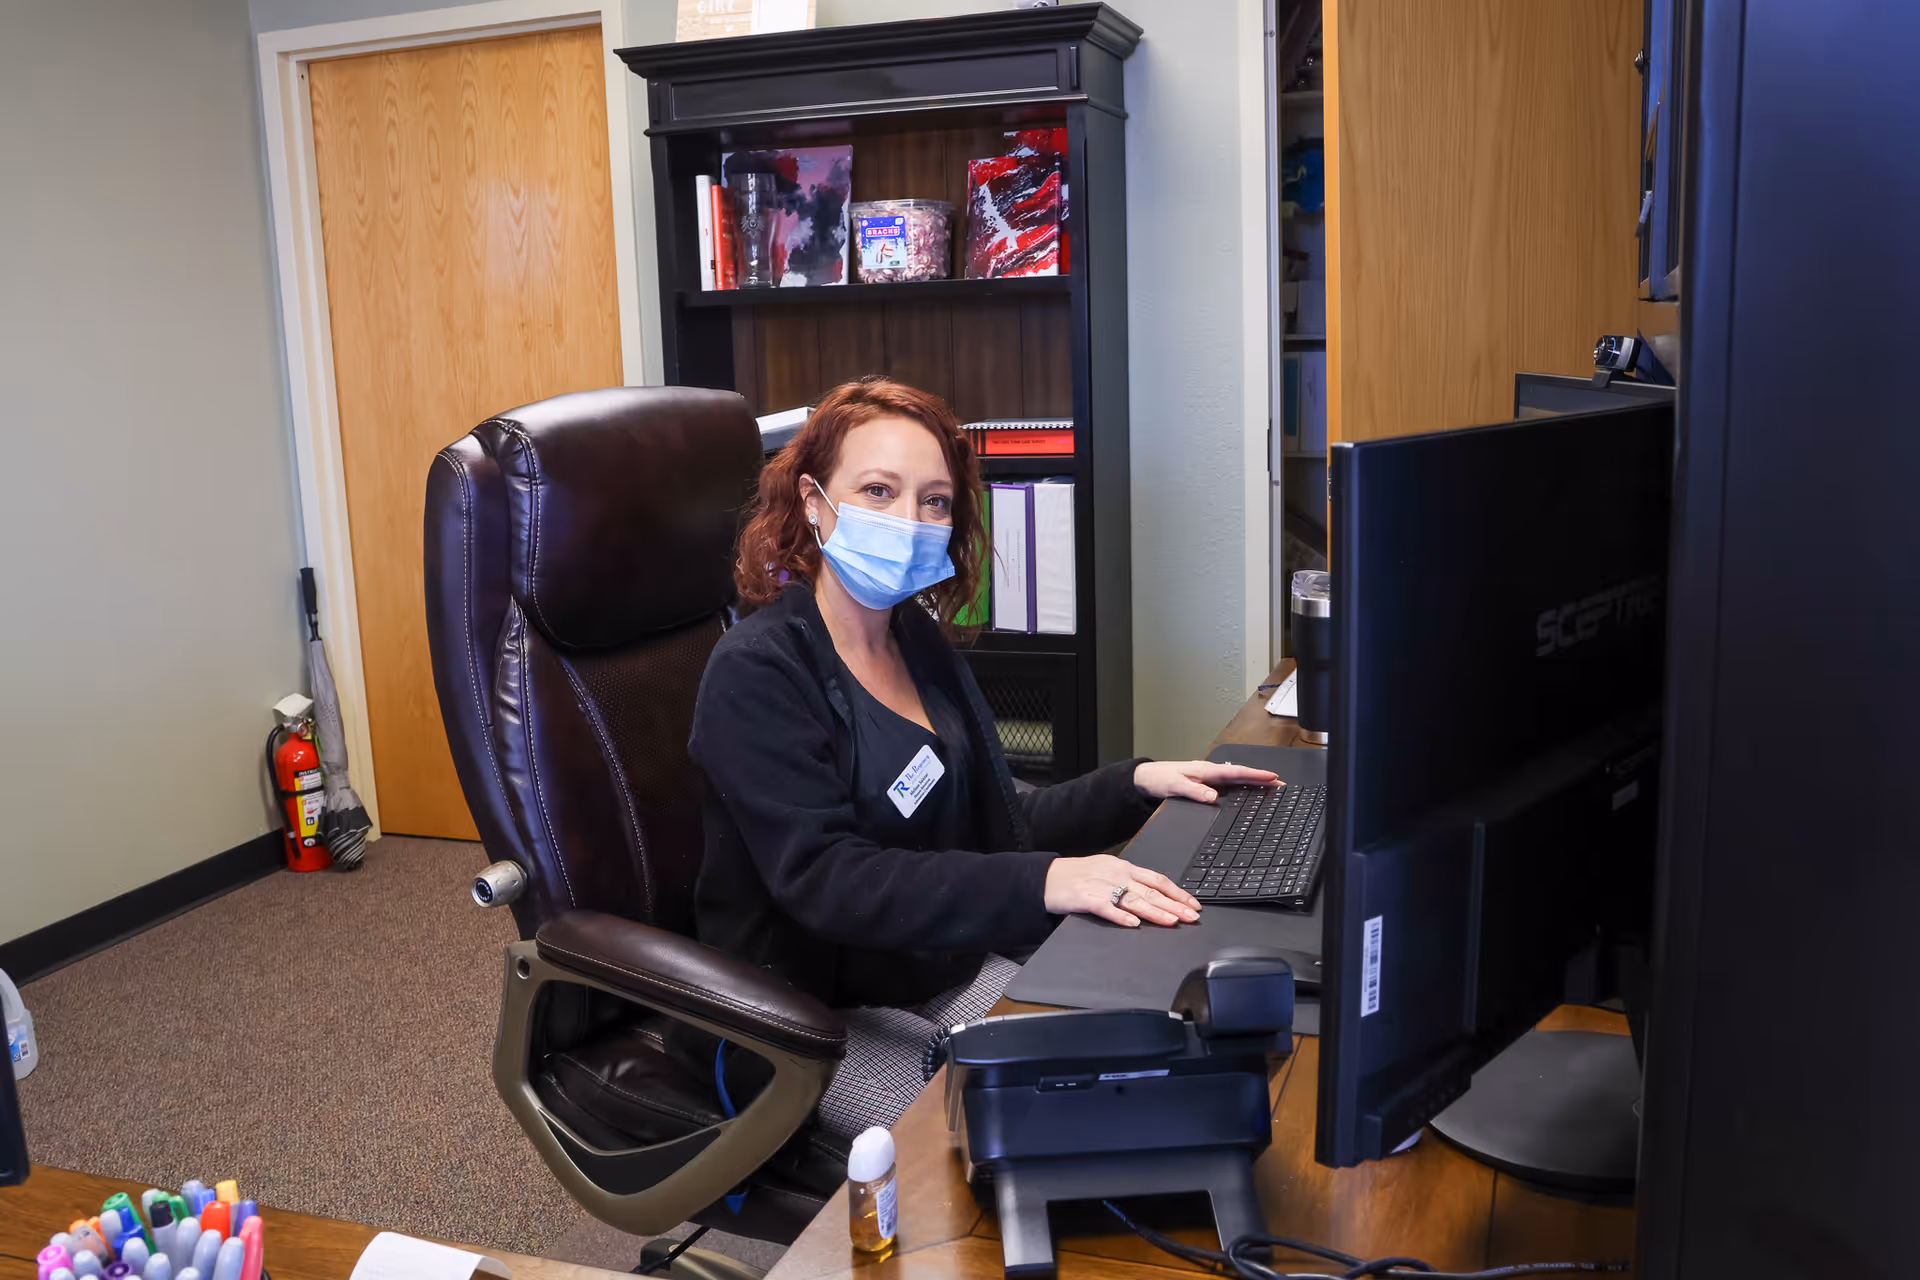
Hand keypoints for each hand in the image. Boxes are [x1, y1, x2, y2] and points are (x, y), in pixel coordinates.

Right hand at [1044, 854, 1201, 927]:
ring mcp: (1100, 885)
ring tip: (1172, 921)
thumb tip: (1156, 896)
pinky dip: (1120, 915)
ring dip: (1155, 911)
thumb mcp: (1108, 872)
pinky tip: (1133, 923)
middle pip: (1150, 890)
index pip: (1157, 879)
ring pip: (1133, 899)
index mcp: (1124, 867)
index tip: (1194, 904)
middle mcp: (1116, 873)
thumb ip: (1130, 882)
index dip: (1178, 892)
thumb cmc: (1077, 876)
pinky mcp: (1085, 897)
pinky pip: (1106, 907)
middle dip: (1174, 904)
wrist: (1046, 877)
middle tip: (1192, 916)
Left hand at [1132, 759, 1280, 804]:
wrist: (1145, 779)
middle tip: (1282, 784)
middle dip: (1262, 778)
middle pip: (1241, 774)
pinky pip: (1229, 784)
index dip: (1255, 776)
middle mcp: (1210, 772)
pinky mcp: (1205, 783)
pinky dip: (1242, 786)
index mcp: (1206, 770)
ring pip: (1237, 778)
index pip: (1236, 772)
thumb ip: (1194, 791)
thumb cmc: (1159, 779)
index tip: (1272, 778)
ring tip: (1272, 787)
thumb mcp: (1174, 786)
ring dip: (1254, 782)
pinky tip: (1249, 791)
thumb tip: (1213, 797)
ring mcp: (1209, 777)